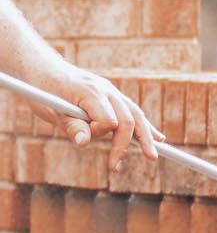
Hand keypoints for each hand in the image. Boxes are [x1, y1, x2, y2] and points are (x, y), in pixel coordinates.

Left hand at [27, 63, 160, 169]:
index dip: (99, 133)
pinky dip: (144, 126)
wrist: (42, 66)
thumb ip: (71, 125)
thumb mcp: (50, 110)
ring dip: (145, 136)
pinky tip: (157, 138)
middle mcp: (106, 90)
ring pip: (136, 115)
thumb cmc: (43, 89)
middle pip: (128, 120)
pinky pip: (132, 111)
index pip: (108, 121)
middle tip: (116, 167)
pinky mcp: (111, 95)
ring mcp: (111, 91)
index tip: (83, 137)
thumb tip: (84, 143)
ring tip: (152, 155)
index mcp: (91, 93)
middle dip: (127, 144)